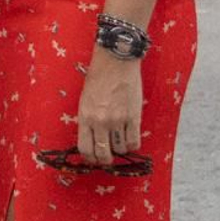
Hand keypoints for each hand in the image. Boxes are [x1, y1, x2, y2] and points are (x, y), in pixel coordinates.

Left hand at [76, 51, 142, 165]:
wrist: (116, 62)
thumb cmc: (98, 78)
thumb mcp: (85, 99)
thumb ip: (88, 119)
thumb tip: (92, 138)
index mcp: (85, 116)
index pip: (85, 148)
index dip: (90, 158)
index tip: (93, 158)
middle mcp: (100, 121)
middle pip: (103, 154)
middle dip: (105, 159)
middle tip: (107, 156)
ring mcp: (118, 121)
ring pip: (120, 150)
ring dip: (119, 150)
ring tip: (118, 142)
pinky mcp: (134, 118)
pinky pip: (134, 142)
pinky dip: (132, 145)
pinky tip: (129, 139)